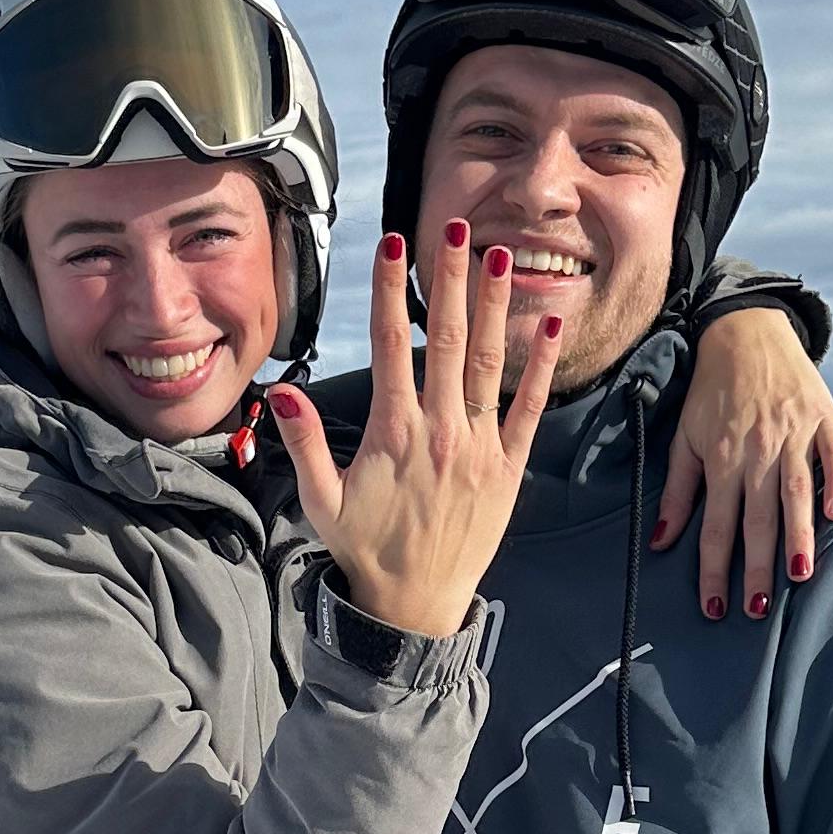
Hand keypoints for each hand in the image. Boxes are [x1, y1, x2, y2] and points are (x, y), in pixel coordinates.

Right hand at [267, 224, 560, 638]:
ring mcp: (478, 448)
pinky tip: (550, 326)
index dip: (391, 290)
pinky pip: (529, 409)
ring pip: (488, 363)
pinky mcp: (508, 468)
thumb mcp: (320, 500)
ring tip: (500, 256)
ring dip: (494, 306)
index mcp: (393, 433)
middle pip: (446, 339)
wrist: (416, 605)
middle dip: (449, 279)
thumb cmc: (365, 548)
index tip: (392, 244)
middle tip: (456, 228)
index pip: (392, 345)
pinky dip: (541, 368)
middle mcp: (439, 432)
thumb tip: (281, 391)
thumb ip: (303, 442)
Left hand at [656, 308, 832, 622]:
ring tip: (800, 577)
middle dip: (757, 567)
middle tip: (758, 610)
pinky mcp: (823, 417)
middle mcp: (758, 449)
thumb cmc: (712, 391)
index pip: (715, 526)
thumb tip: (660, 541)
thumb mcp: (685, 437)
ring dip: (798, 536)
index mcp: (722, 457)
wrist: (746, 330)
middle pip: (758, 519)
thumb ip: (678, 491)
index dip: (714, 569)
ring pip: (797, 493)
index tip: (715, 608)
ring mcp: (794, 433)